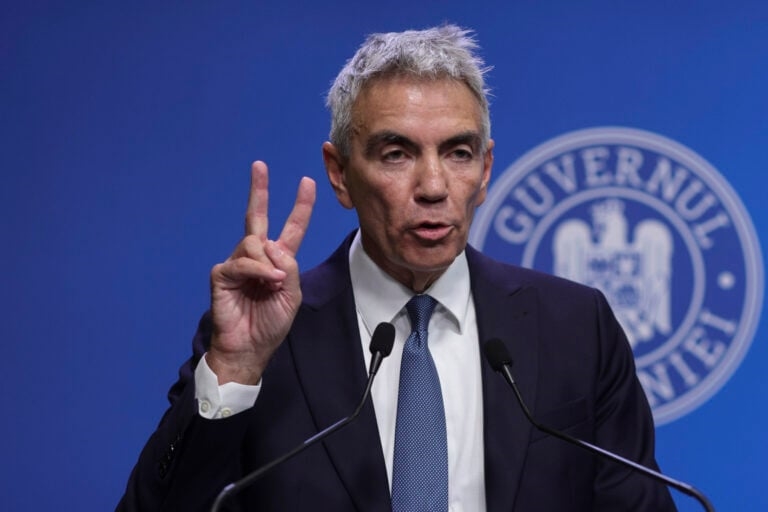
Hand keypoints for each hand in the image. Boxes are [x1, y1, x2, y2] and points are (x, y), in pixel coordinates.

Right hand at [207, 161, 315, 383]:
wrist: (249, 347)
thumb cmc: (270, 324)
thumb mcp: (292, 295)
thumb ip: (289, 268)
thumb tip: (271, 246)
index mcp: (278, 261)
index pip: (291, 228)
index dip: (300, 207)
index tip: (307, 183)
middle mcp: (257, 257)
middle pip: (256, 216)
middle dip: (259, 190)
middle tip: (260, 165)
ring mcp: (238, 263)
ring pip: (255, 243)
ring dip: (269, 263)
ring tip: (273, 284)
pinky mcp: (223, 274)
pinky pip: (243, 261)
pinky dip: (258, 271)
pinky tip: (266, 282)